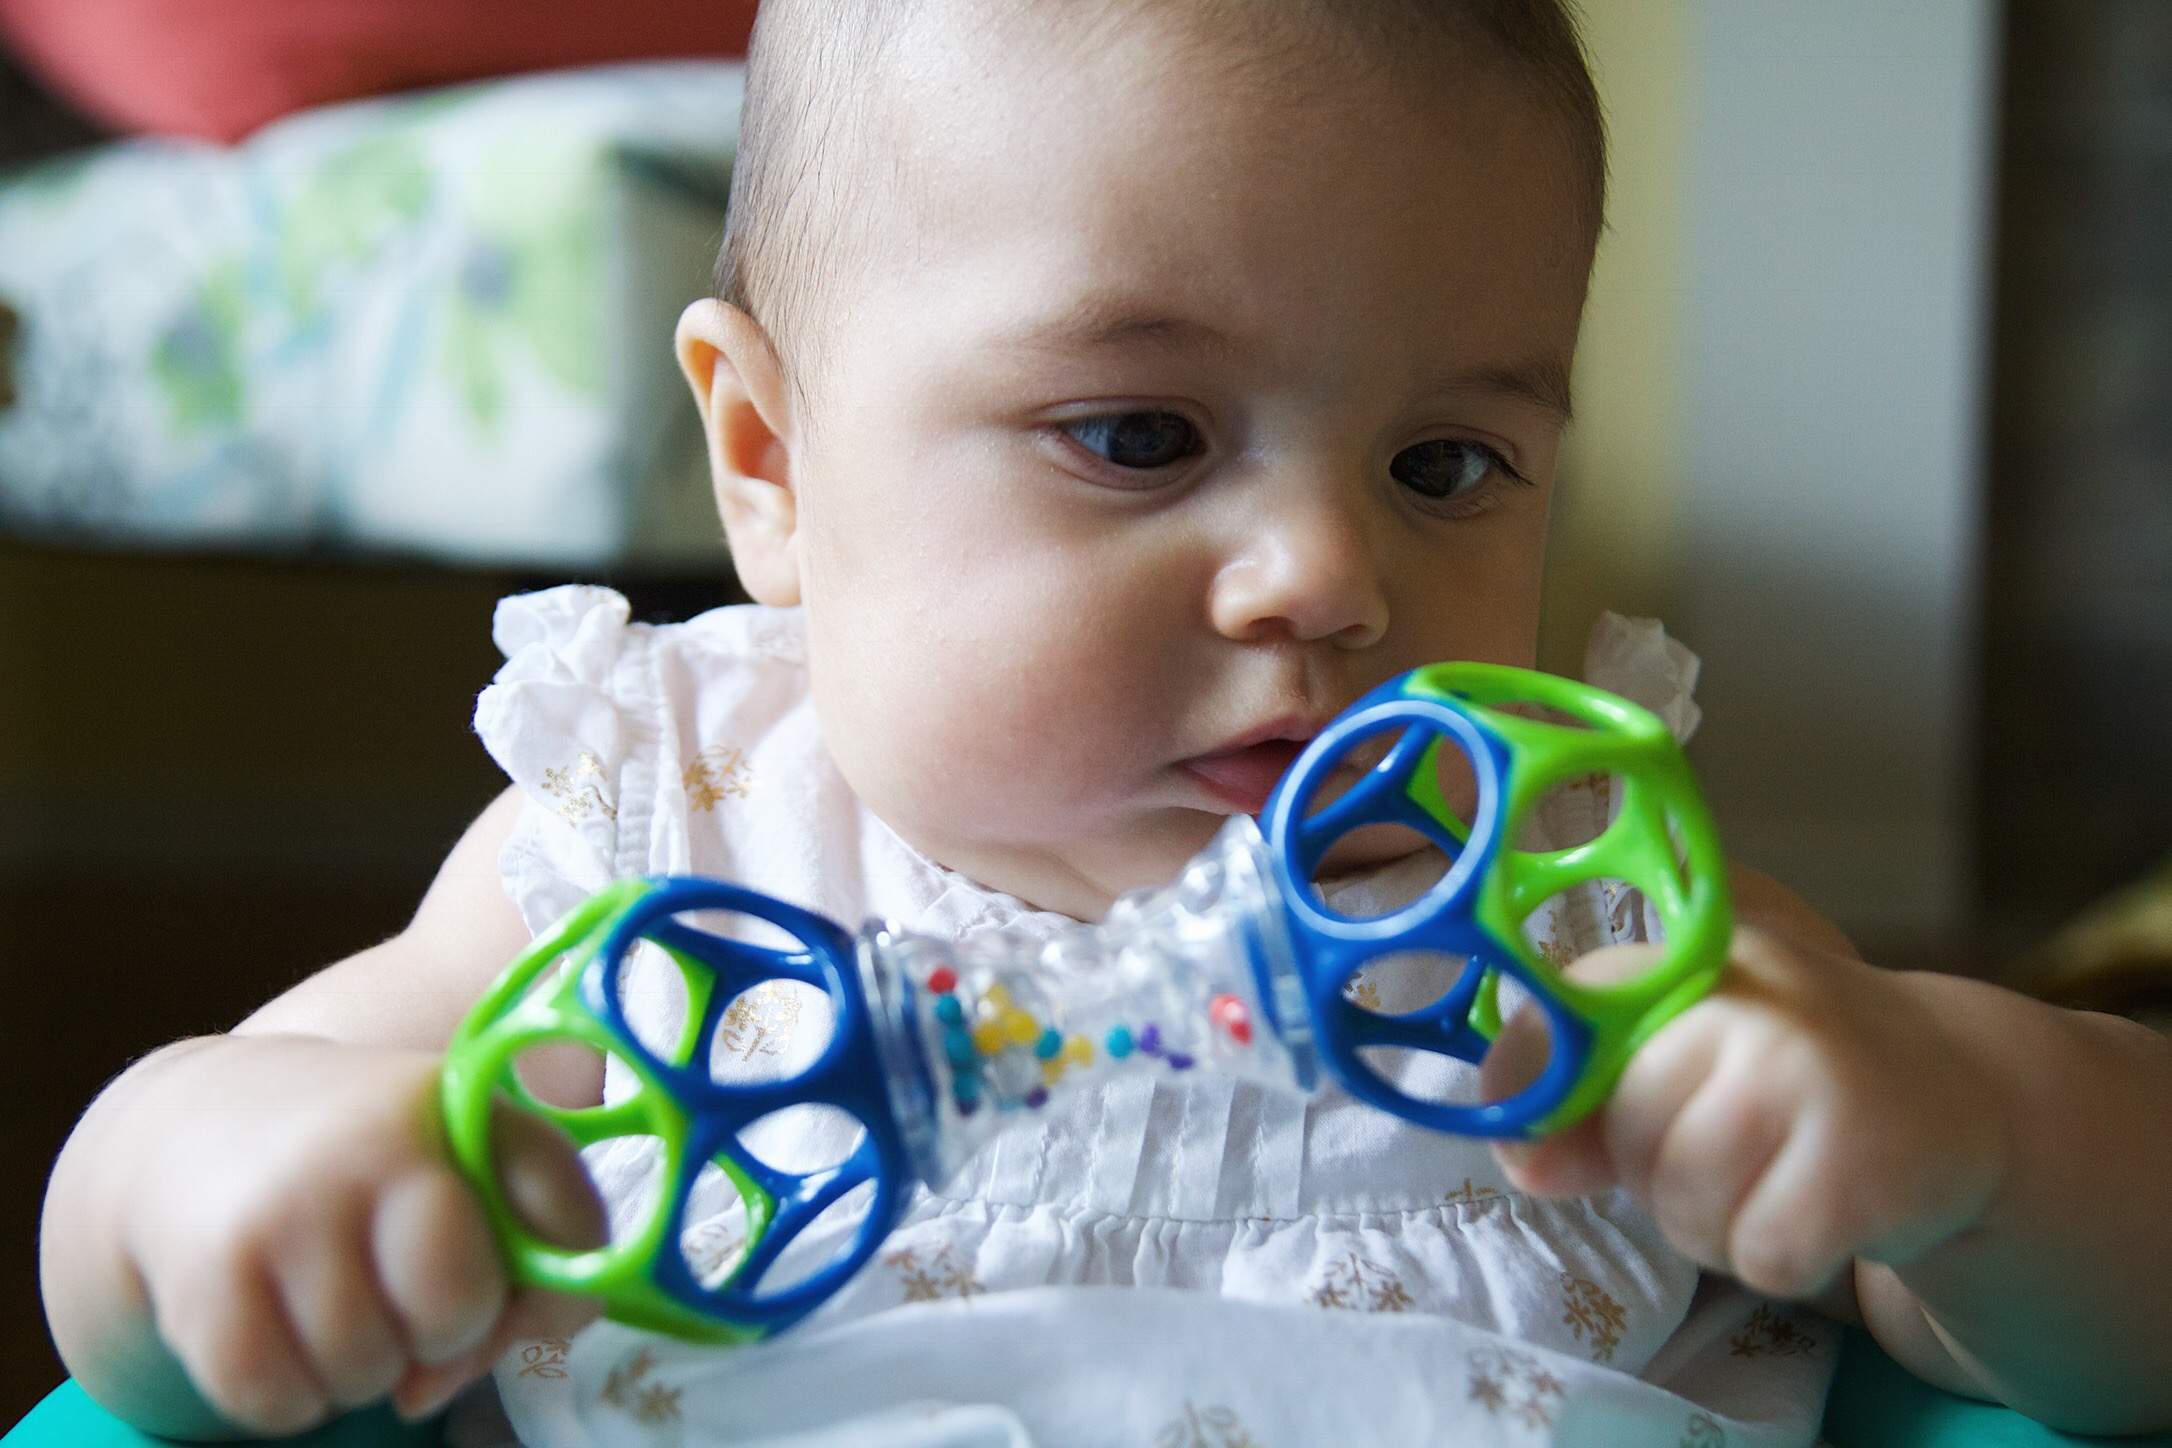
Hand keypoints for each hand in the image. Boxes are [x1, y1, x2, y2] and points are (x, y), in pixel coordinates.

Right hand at [48, 1033, 604, 1436]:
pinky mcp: (209, 1275)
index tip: (506, 1280)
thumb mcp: (463, 1179)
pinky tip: (280, 1326)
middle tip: (403, 1292)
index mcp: (466, 1109)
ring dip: (360, 1367)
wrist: (203, 1120)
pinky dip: (288, 1393)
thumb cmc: (371, 1172)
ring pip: (366, 1371)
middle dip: (442, 1331)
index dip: (551, 1287)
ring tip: (336, 1299)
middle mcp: (378, 1144)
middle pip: (456, 1310)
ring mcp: (289, 1207)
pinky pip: (278, 1400)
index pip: (566, 1225)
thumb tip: (424, 1390)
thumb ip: (513, 1284)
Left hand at [1487, 929, 2007, 1300]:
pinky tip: (1825, 1212)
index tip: (1532, 1143)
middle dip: (1658, 1176)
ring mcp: (1813, 1076)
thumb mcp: (1692, 1065)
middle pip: (1628, 1135)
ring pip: (1686, 1205)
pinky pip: (1761, 1256)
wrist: (1966, 1096)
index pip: (1571, 1013)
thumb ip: (1591, 1107)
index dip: (1528, 1083)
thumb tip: (1522, 1160)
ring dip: (1718, 1225)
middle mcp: (1751, 1002)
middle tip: (1733, 1154)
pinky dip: (1782, 1259)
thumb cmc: (1793, 1082)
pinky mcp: (1865, 1164)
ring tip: (1777, 1180)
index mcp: (1696, 965)